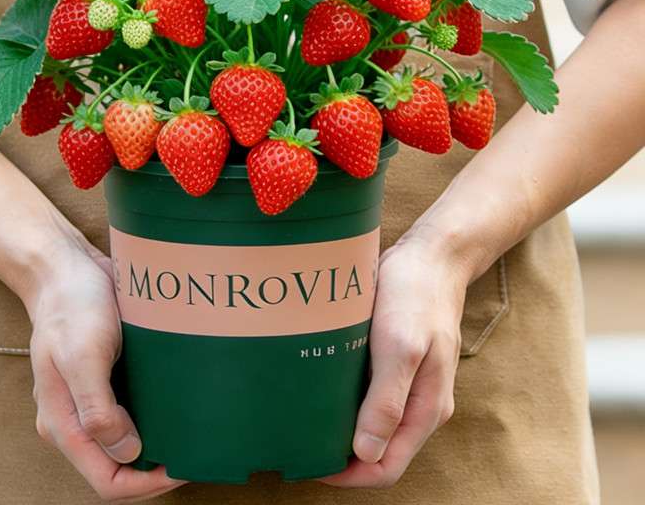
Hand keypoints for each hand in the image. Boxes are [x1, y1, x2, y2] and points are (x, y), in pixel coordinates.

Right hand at [26, 241, 185, 501]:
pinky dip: (154, 417)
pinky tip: (179, 406)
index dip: (145, 484)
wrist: (65, 268)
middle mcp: (76, 420)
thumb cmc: (72, 307)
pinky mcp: (106, 381)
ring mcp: (90, 401)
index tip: (182, 465)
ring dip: (158, 445)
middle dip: (156, 470)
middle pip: (119, 467)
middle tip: (196, 450)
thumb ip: (97, 408)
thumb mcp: (83, 354)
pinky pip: (131, 413)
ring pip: (127, 443)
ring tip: (193, 432)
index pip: (106, 480)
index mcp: (64, 423)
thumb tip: (128, 453)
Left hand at [319, 234, 466, 488]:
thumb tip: (366, 453)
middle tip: (300, 443)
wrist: (432, 256)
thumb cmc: (416, 296)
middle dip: (342, 457)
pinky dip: (348, 403)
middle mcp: (419, 404)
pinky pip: (371, 397)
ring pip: (374, 425)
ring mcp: (409, 384)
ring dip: (344, 430)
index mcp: (426, 408)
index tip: (311, 463)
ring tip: (305, 421)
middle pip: (380, 451)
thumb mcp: (401, 346)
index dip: (349, 475)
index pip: (387, 466)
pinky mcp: (396, 364)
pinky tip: (321, 390)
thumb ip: (387, 401)